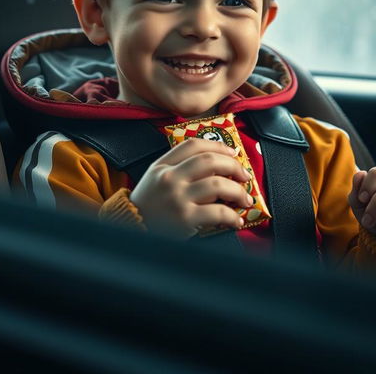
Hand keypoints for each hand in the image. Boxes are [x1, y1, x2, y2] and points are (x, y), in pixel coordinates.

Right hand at [130, 137, 252, 237]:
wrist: (131, 230)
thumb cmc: (148, 206)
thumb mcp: (155, 178)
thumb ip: (178, 167)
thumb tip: (217, 166)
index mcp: (163, 165)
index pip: (194, 145)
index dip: (218, 146)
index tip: (233, 152)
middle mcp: (170, 177)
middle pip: (210, 160)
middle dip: (234, 166)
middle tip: (245, 176)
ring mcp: (177, 197)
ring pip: (218, 184)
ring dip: (238, 191)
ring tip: (245, 199)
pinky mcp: (185, 218)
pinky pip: (218, 212)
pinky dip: (232, 216)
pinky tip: (236, 219)